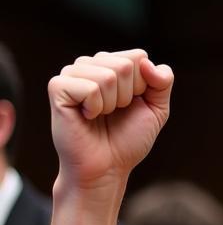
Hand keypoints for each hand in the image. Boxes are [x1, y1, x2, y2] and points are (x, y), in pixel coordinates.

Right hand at [48, 49, 172, 190]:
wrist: (107, 168)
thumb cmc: (127, 140)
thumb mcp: (156, 110)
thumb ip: (162, 82)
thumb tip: (147, 62)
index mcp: (111, 65)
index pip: (138, 56)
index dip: (143, 86)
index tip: (131, 105)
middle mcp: (90, 65)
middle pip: (124, 64)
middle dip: (129, 96)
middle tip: (115, 113)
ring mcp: (71, 74)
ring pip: (108, 75)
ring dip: (112, 104)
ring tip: (100, 116)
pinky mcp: (57, 87)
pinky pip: (90, 88)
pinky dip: (95, 107)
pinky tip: (86, 116)